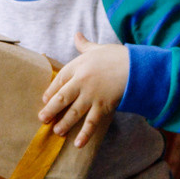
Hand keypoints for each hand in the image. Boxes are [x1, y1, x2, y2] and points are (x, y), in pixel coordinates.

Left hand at [41, 32, 128, 147]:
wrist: (137, 67)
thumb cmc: (117, 56)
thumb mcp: (97, 49)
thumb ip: (84, 45)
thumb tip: (77, 34)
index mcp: (78, 66)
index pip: (59, 80)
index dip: (50, 91)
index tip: (45, 100)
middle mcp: (81, 81)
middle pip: (62, 98)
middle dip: (51, 109)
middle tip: (42, 119)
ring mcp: (92, 95)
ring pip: (74, 112)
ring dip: (64, 123)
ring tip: (57, 131)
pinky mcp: (103, 106)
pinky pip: (91, 122)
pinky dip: (85, 134)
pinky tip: (78, 144)